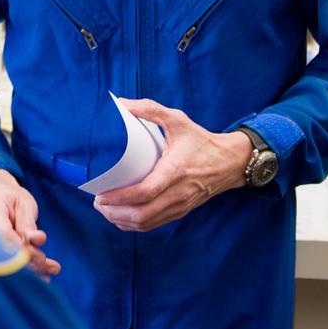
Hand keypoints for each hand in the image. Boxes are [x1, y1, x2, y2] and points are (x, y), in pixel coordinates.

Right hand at [0, 168, 60, 276]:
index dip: (20, 250)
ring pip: (6, 261)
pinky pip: (7, 262)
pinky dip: (26, 269)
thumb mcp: (22, 203)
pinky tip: (43, 275)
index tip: (40, 257)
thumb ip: (28, 223)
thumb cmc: (8, 195)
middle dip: (29, 263)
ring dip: (31, 269)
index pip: (3, 235)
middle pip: (4, 253)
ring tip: (53, 270)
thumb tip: (38, 240)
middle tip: (51, 266)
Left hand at [92, 98, 252, 232]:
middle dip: (114, 212)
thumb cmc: (201, 140)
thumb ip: (150, 109)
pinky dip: (135, 224)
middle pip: (142, 214)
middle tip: (97, 202)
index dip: (119, 198)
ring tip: (104, 209)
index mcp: (175, 171)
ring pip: (146, 223)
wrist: (230, 162)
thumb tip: (120, 103)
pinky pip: (154, 224)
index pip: (145, 192)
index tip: (100, 195)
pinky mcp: (181, 211)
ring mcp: (180, 205)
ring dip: (122, 220)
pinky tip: (121, 217)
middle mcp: (178, 193)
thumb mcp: (177, 120)